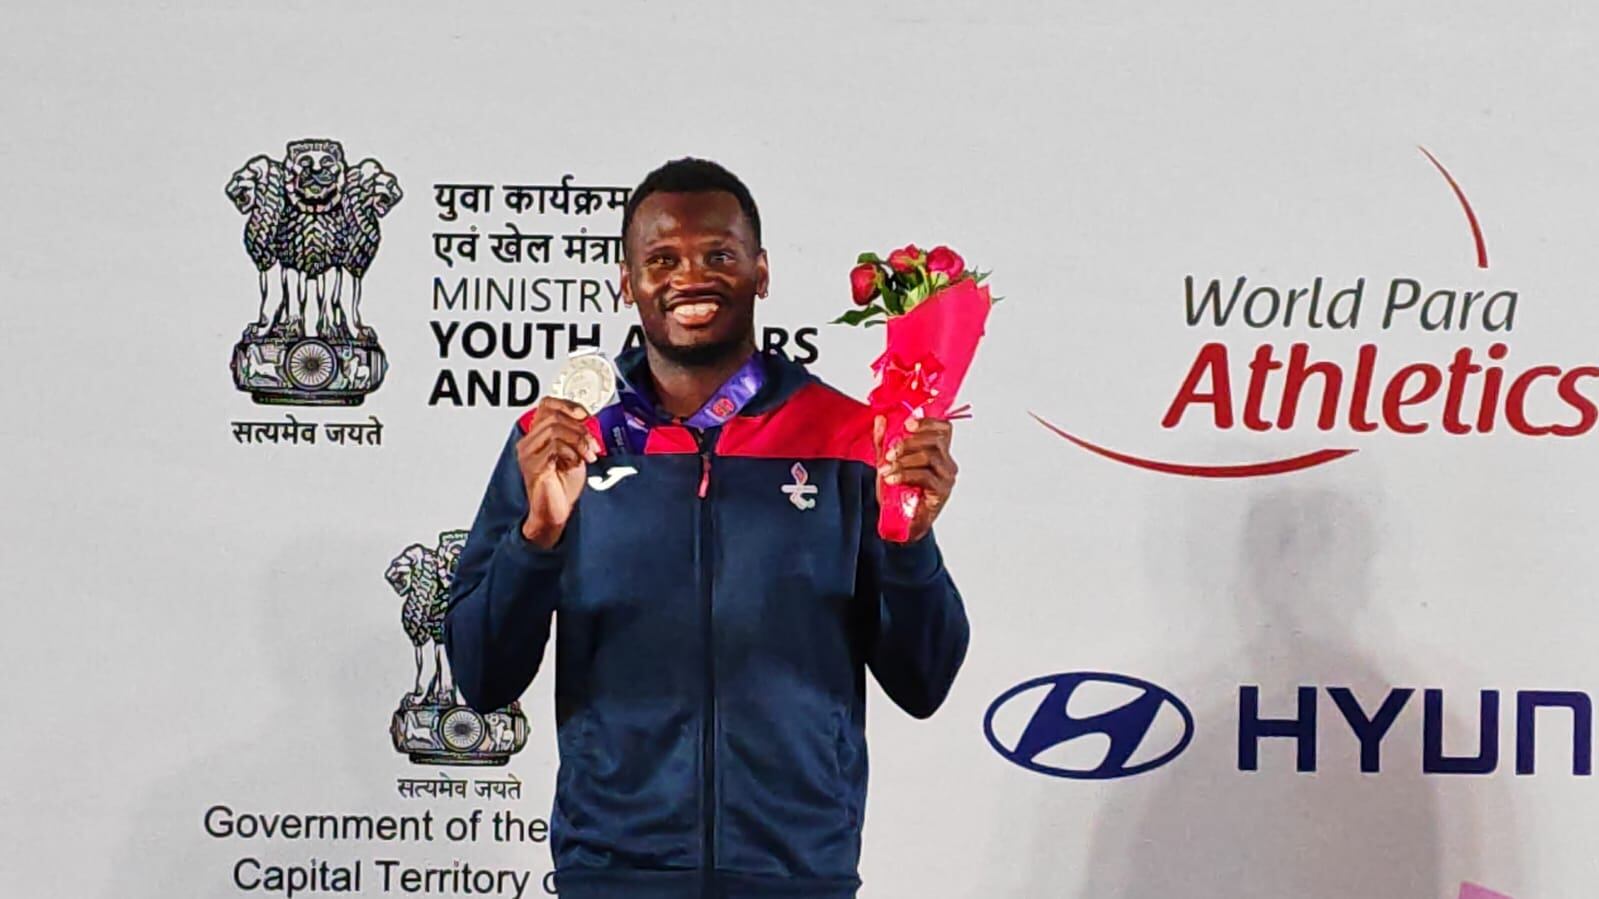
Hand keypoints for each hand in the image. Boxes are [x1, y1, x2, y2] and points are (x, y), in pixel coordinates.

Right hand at [517, 397, 599, 547]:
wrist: (556, 513)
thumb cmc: (562, 487)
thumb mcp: (575, 453)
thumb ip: (577, 435)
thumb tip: (588, 420)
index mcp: (537, 436)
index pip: (547, 404)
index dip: (568, 405)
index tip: (585, 415)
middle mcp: (529, 443)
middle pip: (553, 415)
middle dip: (579, 428)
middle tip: (592, 445)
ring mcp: (529, 454)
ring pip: (555, 429)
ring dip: (578, 441)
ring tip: (586, 456)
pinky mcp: (534, 466)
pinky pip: (554, 447)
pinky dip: (571, 453)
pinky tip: (575, 464)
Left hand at [874, 413, 957, 542]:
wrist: (901, 523)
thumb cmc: (899, 494)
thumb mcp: (888, 463)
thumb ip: (884, 441)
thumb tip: (880, 419)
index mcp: (939, 452)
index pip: (944, 429)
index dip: (928, 422)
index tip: (907, 424)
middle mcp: (947, 463)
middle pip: (935, 440)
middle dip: (908, 442)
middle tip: (889, 453)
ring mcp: (946, 478)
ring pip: (930, 456)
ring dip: (904, 460)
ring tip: (887, 468)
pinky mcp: (941, 492)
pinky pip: (925, 475)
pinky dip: (905, 474)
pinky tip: (892, 478)